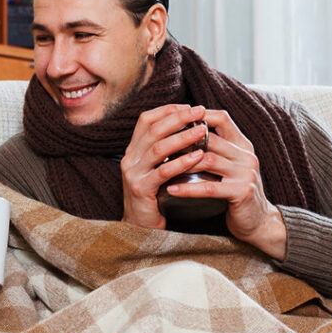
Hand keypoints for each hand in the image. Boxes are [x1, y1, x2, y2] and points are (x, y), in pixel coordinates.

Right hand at [121, 104, 209, 228]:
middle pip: (152, 129)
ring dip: (182, 137)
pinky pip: (163, 172)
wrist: (139, 227)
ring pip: (157, 148)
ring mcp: (133, 174)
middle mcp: (130, 159)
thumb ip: (165, 149)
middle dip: (177, 118)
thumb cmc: (154, 196)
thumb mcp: (156, 168)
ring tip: (201, 131)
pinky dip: (181, 162)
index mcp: (133, 150)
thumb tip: (190, 126)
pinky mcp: (141, 190)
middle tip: (199, 111)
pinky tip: (197, 156)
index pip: (145, 120)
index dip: (167, 110)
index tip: (188, 106)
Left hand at [165, 109, 286, 258]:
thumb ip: (214, 150)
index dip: (198, 116)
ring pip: (208, 160)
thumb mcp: (228, 166)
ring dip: (182, 163)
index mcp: (243, 145)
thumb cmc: (235, 192)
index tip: (173, 120)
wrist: (257, 222)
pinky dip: (188, 188)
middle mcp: (246, 155)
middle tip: (158, 145)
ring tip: (160, 166)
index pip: (222, 118)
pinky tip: (171, 189)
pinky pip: (210, 188)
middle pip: (210, 139)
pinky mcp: (243, 192)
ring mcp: (246, 173)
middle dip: (182, 141)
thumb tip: (181, 133)